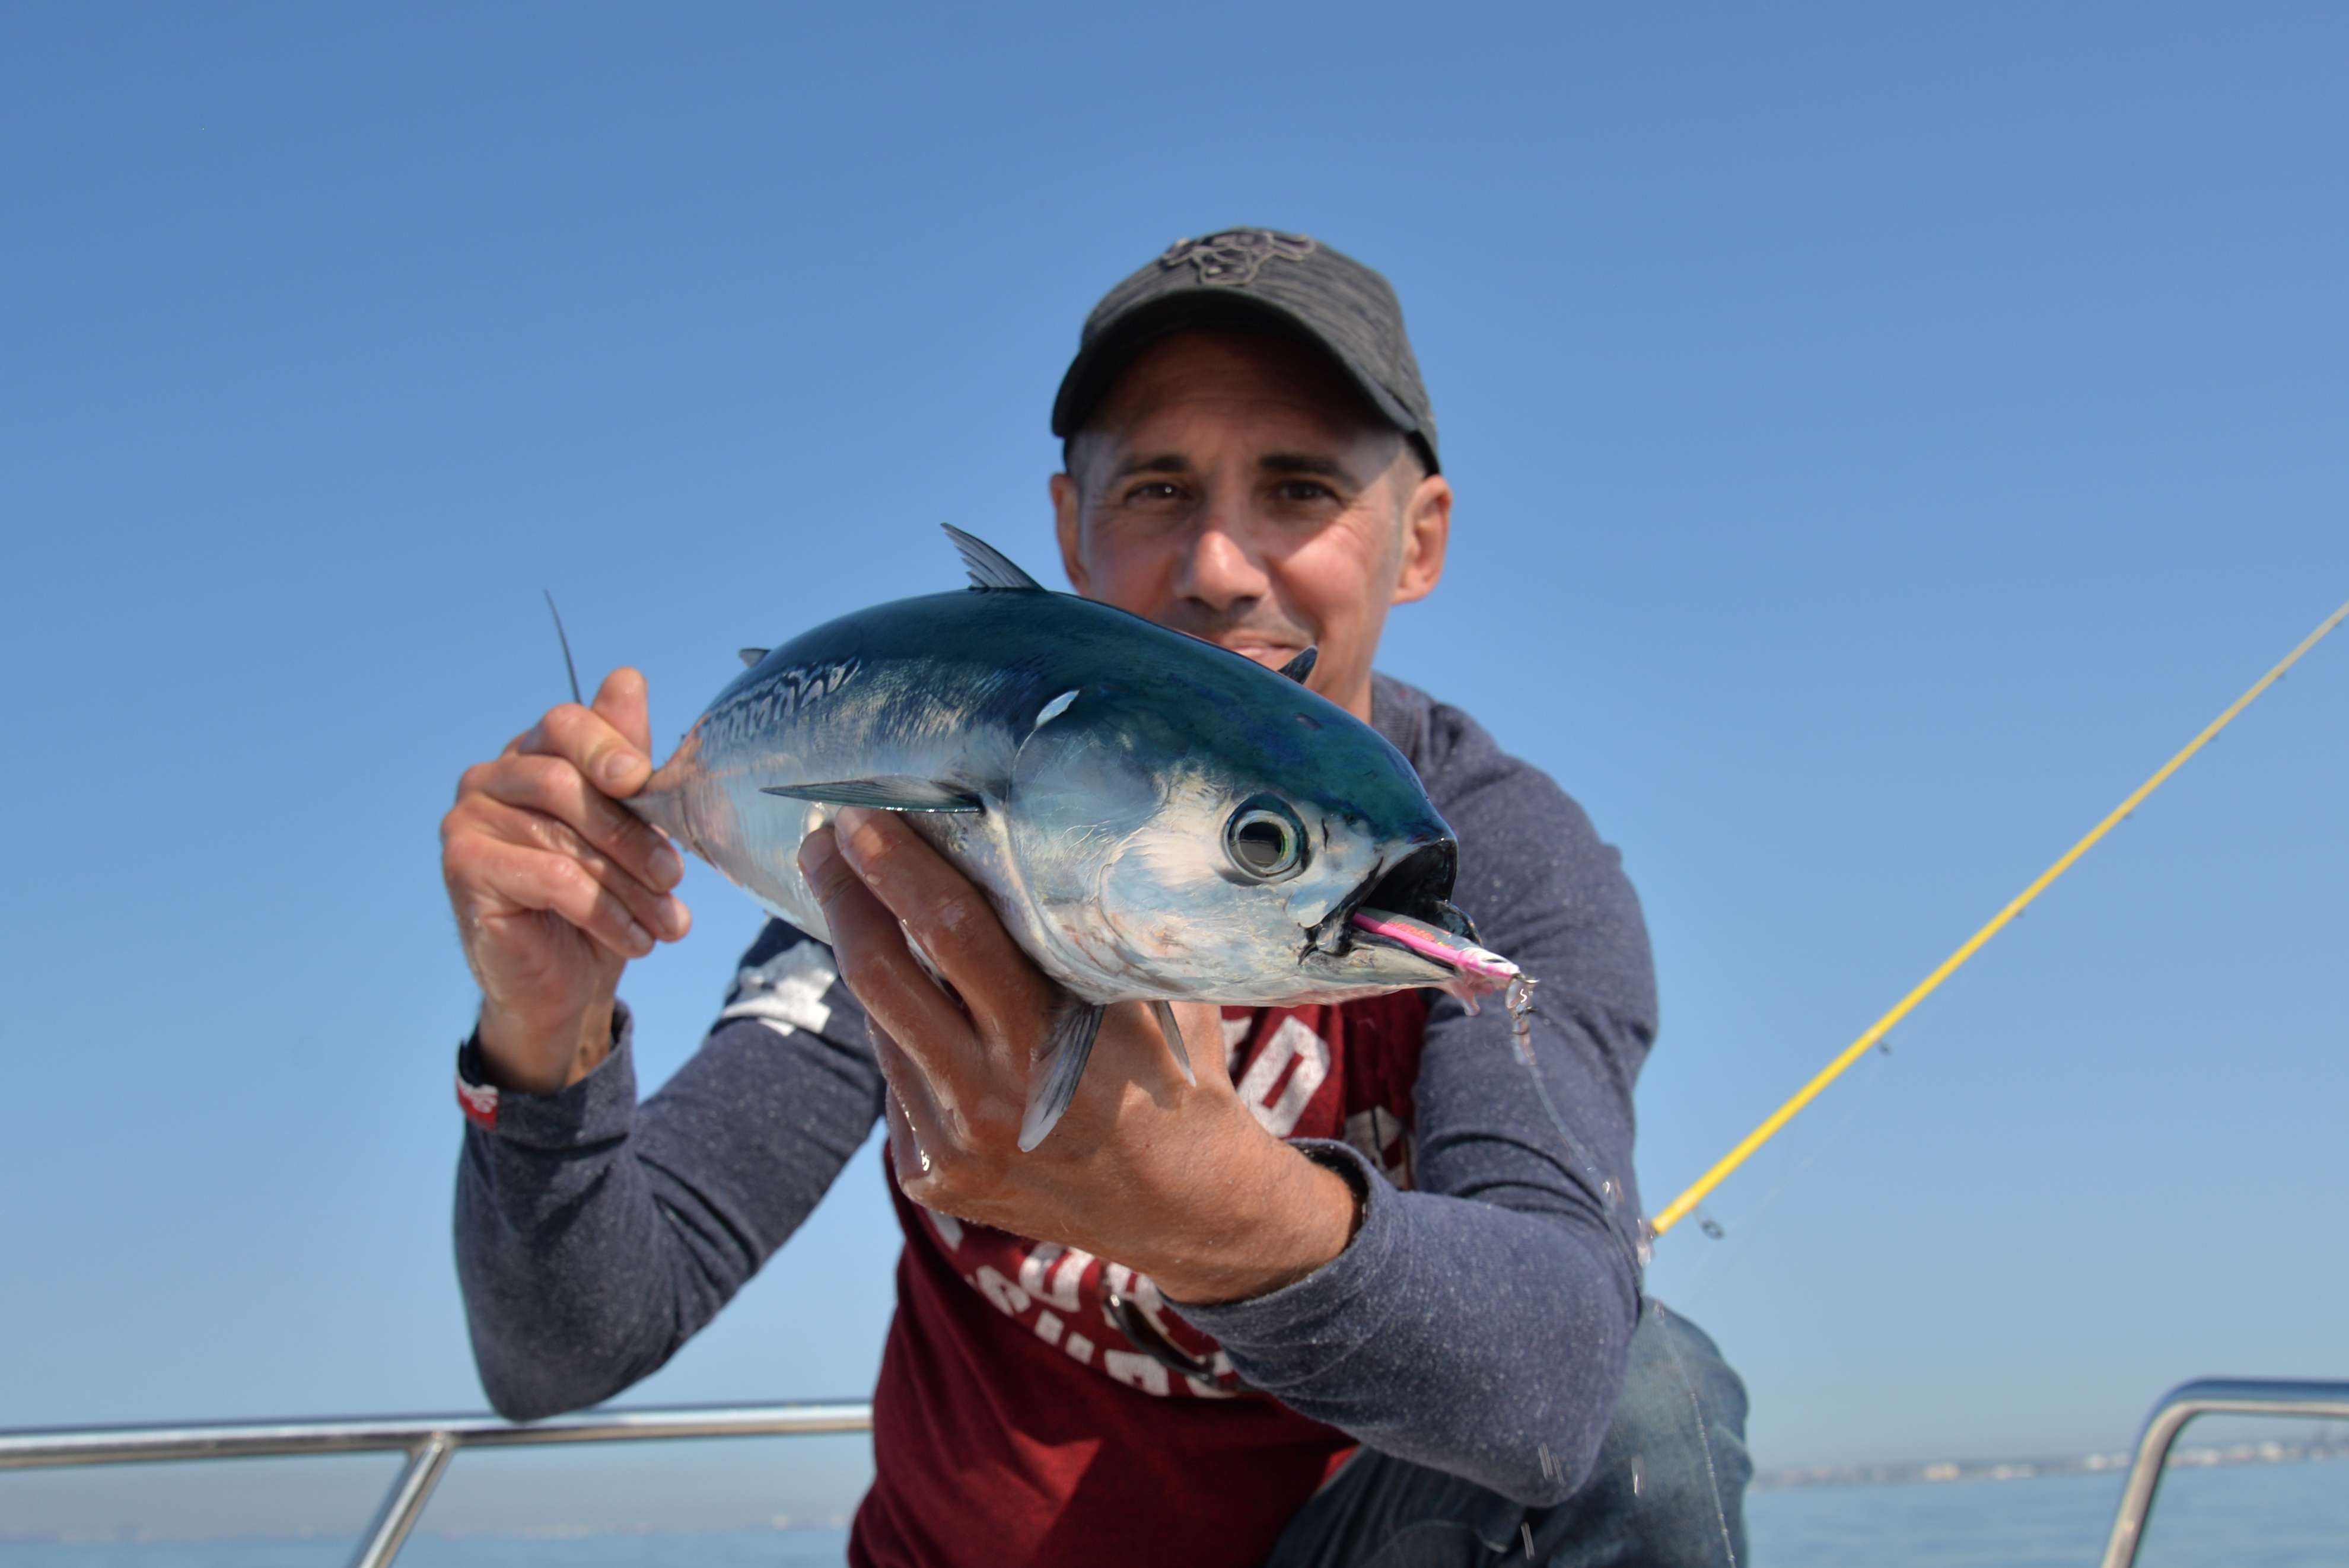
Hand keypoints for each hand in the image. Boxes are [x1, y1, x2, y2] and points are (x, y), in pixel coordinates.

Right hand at [440, 668, 691, 1092]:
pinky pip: (549, 878)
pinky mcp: (464, 867)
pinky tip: (636, 940)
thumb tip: (627, 681)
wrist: (563, 982)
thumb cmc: (598, 896)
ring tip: (668, 921)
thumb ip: (624, 762)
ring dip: (628, 884)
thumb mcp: (627, 829)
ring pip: (564, 836)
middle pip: (567, 782)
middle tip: (675, 876)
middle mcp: (492, 778)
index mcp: (534, 754)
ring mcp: (469, 819)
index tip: (640, 778)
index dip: (607, 744)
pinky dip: (604, 912)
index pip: (567, 724)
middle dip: (633, 833)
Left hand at [799, 807, 1357, 1304]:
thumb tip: (1044, 843)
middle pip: (881, 975)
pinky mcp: (930, 1176)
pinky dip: (904, 1030)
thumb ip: (1101, 938)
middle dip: (843, 894)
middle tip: (823, 838)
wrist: (1184, 1210)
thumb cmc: (1180, 1081)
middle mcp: (986, 1100)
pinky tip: (923, 1003)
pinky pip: (897, 1079)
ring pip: (881, 1025)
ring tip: (861, 898)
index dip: (898, 868)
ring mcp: (950, 1147)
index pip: (951, 934)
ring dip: (866, 955)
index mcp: (1048, 1045)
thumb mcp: (1160, 1001)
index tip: (860, 813)